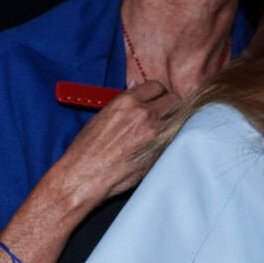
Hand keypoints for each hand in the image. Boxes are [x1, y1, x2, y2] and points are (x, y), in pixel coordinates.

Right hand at [53, 81, 179, 216]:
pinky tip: (154, 146)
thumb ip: (123, 104)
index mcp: (127, 102)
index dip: (156, 94)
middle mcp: (144, 114)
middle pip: (174, 100)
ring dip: (171, 123)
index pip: (156, 86)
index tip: (154, 101)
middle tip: (161, 115)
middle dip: (169, 106)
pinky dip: (168, 141)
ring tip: (159, 132)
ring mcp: (154, 133)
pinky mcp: (159, 152)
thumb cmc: (86, 150)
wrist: (85, 176)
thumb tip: (134, 89)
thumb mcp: (100, 117)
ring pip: (178, 119)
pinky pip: (174, 139)